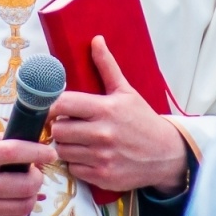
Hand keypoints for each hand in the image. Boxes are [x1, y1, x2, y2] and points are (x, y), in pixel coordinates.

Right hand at [0, 134, 57, 215]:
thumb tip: (25, 138)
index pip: (14, 151)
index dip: (37, 151)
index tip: (50, 152)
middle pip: (26, 183)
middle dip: (37, 177)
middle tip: (33, 173)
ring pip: (24, 204)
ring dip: (31, 196)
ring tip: (24, 189)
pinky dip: (21, 213)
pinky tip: (15, 205)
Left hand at [50, 36, 186, 194]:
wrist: (165, 154)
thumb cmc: (142, 121)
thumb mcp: (126, 92)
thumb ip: (107, 66)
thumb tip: (96, 40)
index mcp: (105, 109)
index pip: (61, 104)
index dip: (50, 106)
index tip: (50, 107)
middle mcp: (102, 133)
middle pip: (58, 129)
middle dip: (59, 126)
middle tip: (69, 124)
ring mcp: (101, 156)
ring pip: (62, 150)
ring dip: (66, 145)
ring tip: (79, 140)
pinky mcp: (102, 175)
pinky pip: (73, 168)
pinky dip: (76, 163)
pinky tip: (88, 155)